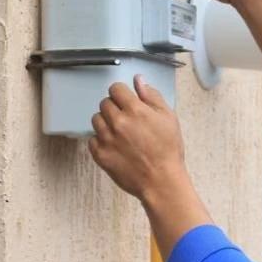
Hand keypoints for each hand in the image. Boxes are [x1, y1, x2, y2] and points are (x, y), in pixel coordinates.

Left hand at [89, 75, 185, 202]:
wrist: (161, 180)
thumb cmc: (168, 151)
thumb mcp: (168, 118)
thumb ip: (152, 96)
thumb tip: (139, 81)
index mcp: (135, 110)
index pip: (115, 89)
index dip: (122, 94)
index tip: (127, 101)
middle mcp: (118, 122)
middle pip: (104, 103)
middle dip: (115, 108)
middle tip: (127, 119)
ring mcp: (107, 139)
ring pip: (96, 119)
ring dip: (106, 122)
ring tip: (121, 133)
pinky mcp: (100, 154)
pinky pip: (93, 139)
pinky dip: (101, 140)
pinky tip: (116, 146)